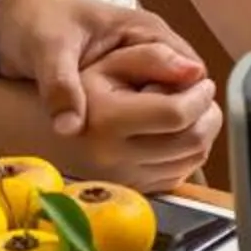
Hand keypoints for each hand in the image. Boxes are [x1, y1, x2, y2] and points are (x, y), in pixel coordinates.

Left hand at [0, 0, 202, 137]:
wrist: (5, 19)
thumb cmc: (31, 21)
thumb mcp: (47, 49)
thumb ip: (61, 86)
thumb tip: (72, 130)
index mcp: (144, 31)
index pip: (191, 71)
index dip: (184, 102)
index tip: (159, 128)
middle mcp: (149, 51)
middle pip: (187, 93)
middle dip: (178, 120)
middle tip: (150, 148)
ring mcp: (137, 71)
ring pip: (170, 106)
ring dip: (161, 131)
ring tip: (141, 155)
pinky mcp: (122, 89)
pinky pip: (148, 113)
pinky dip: (144, 133)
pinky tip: (129, 154)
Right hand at [69, 44, 222, 190]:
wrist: (41, 129)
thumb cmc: (78, 89)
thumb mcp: (110, 61)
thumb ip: (153, 58)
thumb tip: (195, 70)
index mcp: (108, 120)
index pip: (177, 113)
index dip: (200, 96)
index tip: (202, 83)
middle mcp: (114, 157)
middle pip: (192, 141)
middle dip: (208, 114)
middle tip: (202, 96)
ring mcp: (123, 180)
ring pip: (191, 162)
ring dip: (201, 134)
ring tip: (188, 112)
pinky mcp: (131, 191)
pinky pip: (178, 176)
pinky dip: (186, 154)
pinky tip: (174, 134)